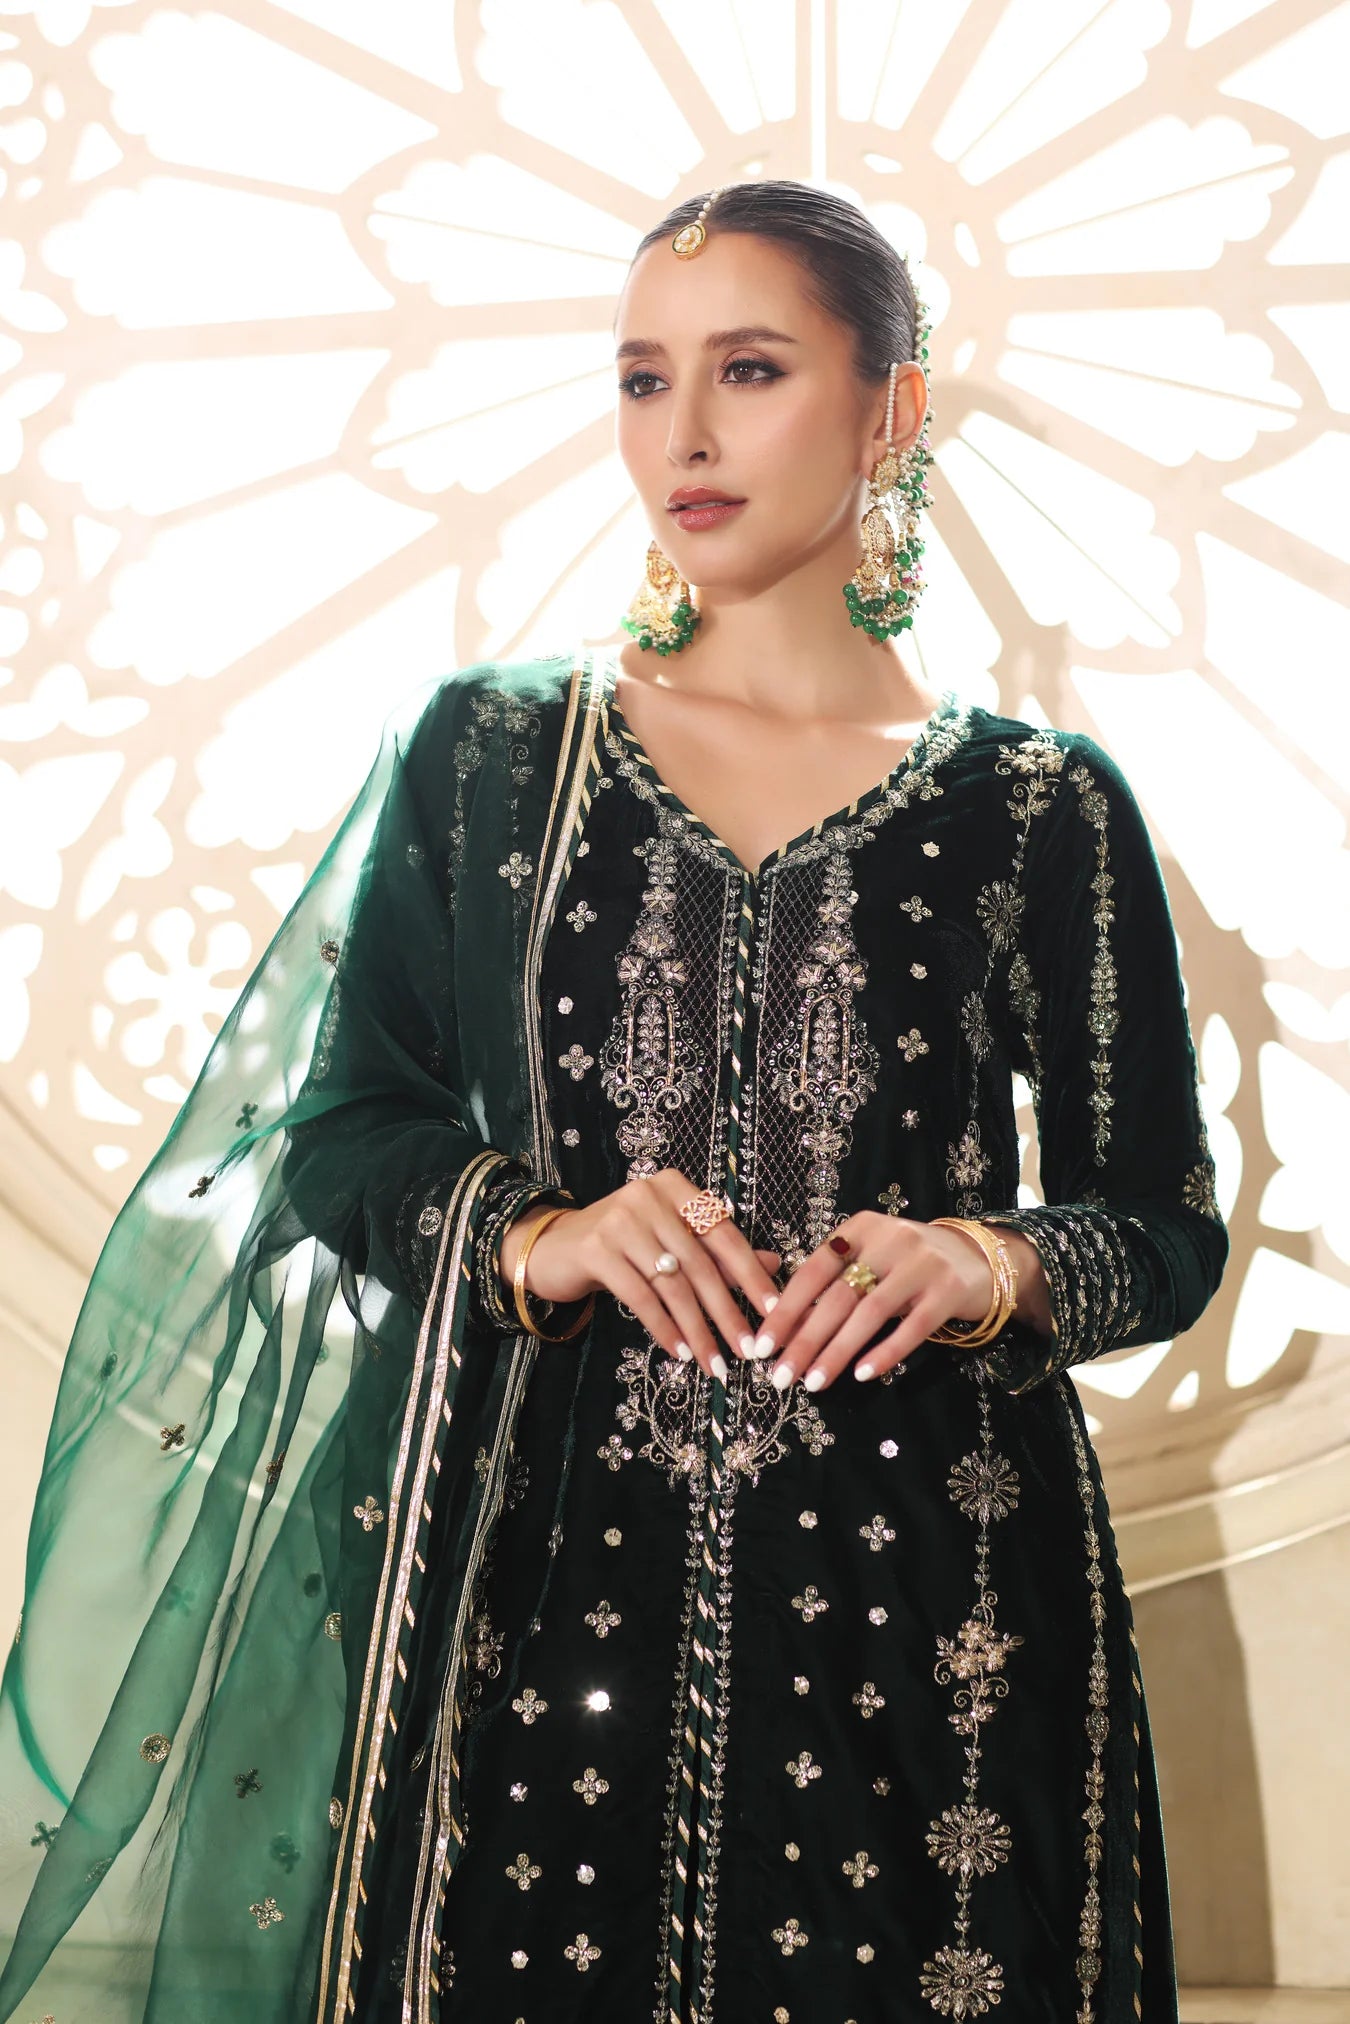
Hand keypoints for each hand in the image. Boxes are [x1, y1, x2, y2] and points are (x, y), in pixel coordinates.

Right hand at [498, 1170, 781, 1379]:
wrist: (554, 1248)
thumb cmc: (623, 1246)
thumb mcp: (672, 1242)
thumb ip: (718, 1252)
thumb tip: (774, 1265)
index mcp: (675, 1187)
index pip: (724, 1233)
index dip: (751, 1274)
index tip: (773, 1311)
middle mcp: (648, 1195)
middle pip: (700, 1263)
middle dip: (726, 1312)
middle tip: (746, 1350)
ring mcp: (620, 1220)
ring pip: (672, 1284)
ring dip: (697, 1329)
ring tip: (713, 1361)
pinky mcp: (596, 1248)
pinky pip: (640, 1296)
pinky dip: (663, 1327)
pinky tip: (678, 1350)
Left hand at [749, 1214, 996, 1391]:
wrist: (978, 1258)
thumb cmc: (909, 1264)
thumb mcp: (870, 1262)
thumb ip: (834, 1287)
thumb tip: (787, 1330)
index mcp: (860, 1228)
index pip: (813, 1271)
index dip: (785, 1310)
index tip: (763, 1347)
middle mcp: (890, 1239)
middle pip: (838, 1296)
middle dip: (805, 1340)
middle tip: (781, 1376)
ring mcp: (922, 1264)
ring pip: (870, 1313)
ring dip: (838, 1352)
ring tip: (813, 1382)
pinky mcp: (948, 1291)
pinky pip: (912, 1328)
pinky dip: (884, 1352)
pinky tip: (861, 1374)